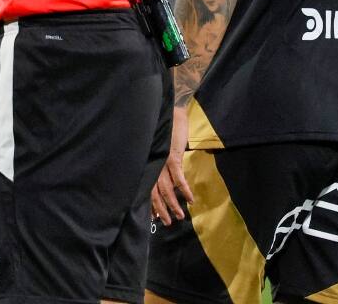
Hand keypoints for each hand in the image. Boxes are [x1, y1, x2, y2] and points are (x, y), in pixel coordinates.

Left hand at [150, 107, 193, 225]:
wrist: (170, 115)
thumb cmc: (164, 133)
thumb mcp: (159, 151)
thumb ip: (159, 165)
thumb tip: (165, 182)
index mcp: (148, 165)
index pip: (146, 189)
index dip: (150, 204)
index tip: (154, 218)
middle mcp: (152, 165)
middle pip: (154, 192)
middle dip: (161, 209)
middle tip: (167, 223)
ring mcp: (161, 162)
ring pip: (166, 188)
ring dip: (173, 204)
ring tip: (180, 216)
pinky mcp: (172, 156)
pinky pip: (178, 177)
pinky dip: (184, 190)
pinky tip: (190, 200)